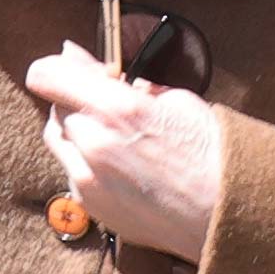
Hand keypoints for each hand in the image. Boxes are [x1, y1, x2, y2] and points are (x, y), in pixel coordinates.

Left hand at [22, 47, 225, 261]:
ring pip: (58, 140)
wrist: (227, 214)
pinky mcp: (89, 204)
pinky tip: (120, 166)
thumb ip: (121, 80)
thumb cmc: (212, 155)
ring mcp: (87, 179)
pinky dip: (86, 162)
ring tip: (116, 136)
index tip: (70, 68)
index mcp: (118, 109)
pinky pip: (71, 170)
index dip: (56, 68)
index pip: (47, 75)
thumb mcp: (176, 99)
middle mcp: (94, 144)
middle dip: (77, 102)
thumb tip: (79, 58)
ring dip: (77, 131)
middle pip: (56, 108)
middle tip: (107, 105)